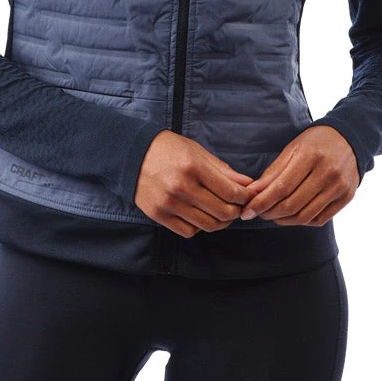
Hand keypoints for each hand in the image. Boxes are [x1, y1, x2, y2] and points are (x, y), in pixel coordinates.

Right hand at [135, 130, 257, 237]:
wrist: (132, 154)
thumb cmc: (168, 149)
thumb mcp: (196, 151)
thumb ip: (222, 169)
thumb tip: (247, 184)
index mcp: (193, 167)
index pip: (230, 192)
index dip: (245, 197)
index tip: (249, 196)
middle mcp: (181, 187)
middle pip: (223, 212)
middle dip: (237, 211)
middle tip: (238, 206)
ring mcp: (169, 203)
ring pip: (208, 225)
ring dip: (221, 222)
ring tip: (222, 212)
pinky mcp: (158, 215)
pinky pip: (189, 231)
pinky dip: (200, 227)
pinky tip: (201, 215)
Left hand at [238, 126, 359, 226]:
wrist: (350, 138)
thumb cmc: (316, 142)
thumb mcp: (293, 148)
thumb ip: (274, 171)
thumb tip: (253, 192)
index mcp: (309, 155)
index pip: (281, 187)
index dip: (262, 202)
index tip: (247, 211)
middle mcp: (327, 172)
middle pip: (292, 204)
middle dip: (270, 213)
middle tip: (257, 214)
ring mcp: (339, 186)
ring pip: (305, 216)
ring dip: (284, 220)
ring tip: (273, 215)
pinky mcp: (347, 197)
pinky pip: (320, 219)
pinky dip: (302, 221)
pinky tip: (293, 216)